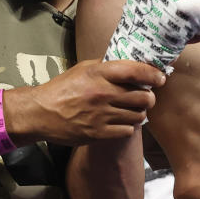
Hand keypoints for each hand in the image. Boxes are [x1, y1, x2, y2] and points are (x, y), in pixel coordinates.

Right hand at [11, 59, 165, 144]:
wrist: (40, 113)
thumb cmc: (62, 88)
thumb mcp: (83, 69)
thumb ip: (107, 67)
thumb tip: (132, 65)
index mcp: (99, 73)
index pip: (136, 71)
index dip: (153, 74)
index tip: (160, 78)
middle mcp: (103, 93)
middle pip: (143, 97)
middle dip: (149, 97)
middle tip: (146, 97)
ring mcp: (101, 115)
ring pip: (138, 116)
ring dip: (140, 113)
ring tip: (133, 110)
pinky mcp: (98, 133)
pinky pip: (127, 131)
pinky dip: (128, 127)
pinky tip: (122, 122)